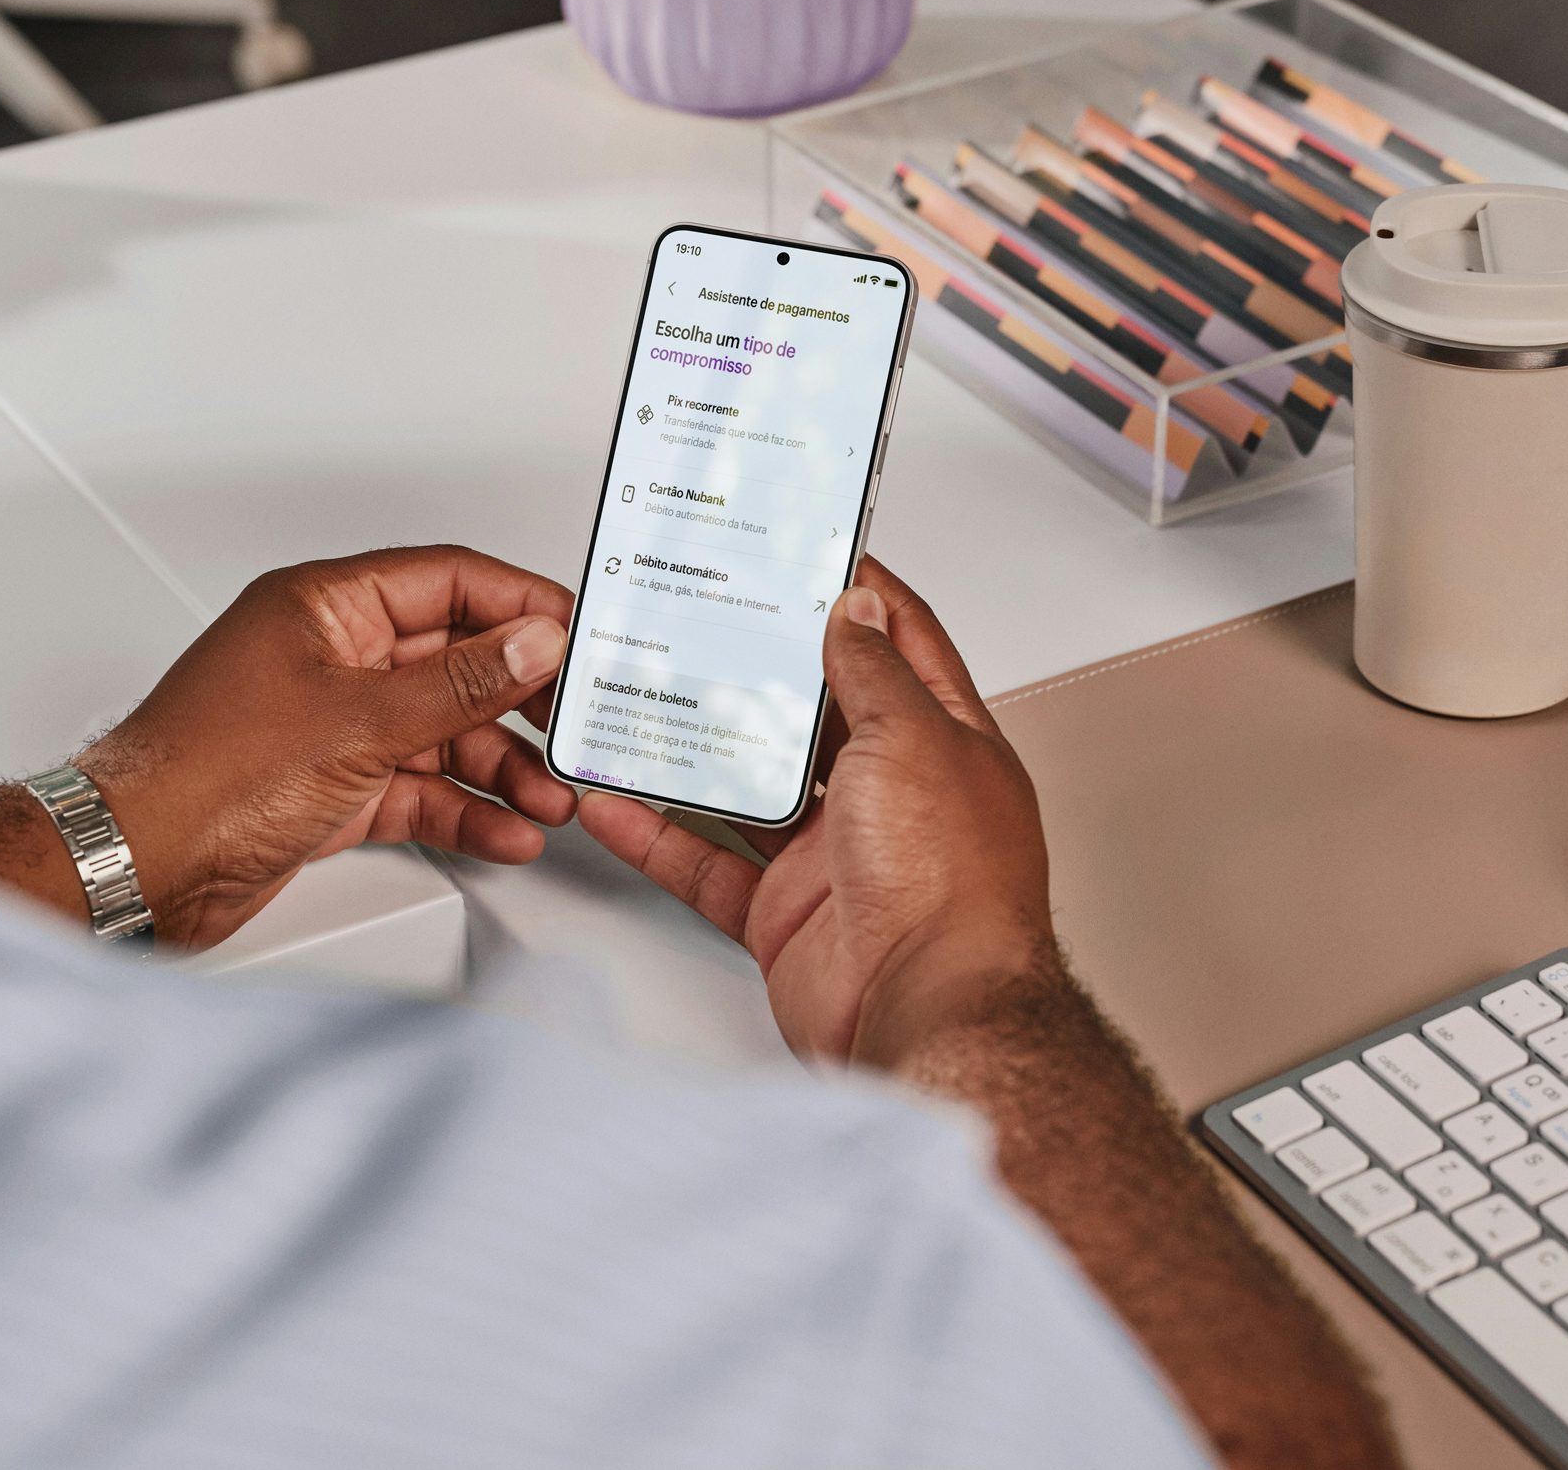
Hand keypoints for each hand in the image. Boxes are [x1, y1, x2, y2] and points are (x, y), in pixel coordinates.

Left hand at [79, 545, 574, 947]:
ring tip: (549, 798)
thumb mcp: (356, 721)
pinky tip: (504, 831)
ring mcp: (329, 725)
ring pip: (440, 732)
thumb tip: (531, 642)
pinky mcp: (328, 789)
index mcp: (324, 606)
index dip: (521, 608)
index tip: (579, 640)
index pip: (447, 582)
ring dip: (501, 767)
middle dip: (520, 702)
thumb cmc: (202, 776)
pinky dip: (462, 810)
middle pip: (452, 661)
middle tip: (576, 731)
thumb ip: (457, 684)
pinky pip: (416, 788)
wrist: (131, 869)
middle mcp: (329, 657)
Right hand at [578, 559, 1052, 1065]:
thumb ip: (871, 671)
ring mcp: (836, 855)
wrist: (928, 1013)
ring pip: (748, 787)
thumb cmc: (951, 883)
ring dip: (694, 749)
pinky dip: (658, 836)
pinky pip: (707, 863)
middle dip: (755, 667)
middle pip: (812, 713)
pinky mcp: (785, 912)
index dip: (855, 595)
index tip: (804, 554)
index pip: (898, 644)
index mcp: (942, 742)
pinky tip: (616, 805)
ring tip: (638, 700)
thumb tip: (854, 608)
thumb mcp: (911, 738)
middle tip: (698, 618)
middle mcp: (891, 796)